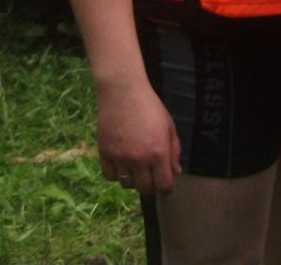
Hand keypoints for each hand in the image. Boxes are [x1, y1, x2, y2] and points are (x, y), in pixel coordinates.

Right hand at [95, 80, 180, 194]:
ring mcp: (120, 157)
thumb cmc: (150, 107)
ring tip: (135, 168)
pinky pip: (109, 176)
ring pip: (126, 184)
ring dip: (133, 180)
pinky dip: (116, 174)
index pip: (164, 185)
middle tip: (150, 177)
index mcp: (158, 152)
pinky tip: (120, 164)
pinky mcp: (105, 153)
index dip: (166, 188)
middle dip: (150, 186)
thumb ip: (174, 151)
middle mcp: (139, 159)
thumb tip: (176, 172)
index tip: (165, 183)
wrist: (123, 92)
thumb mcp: (169, 126)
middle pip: (144, 189)